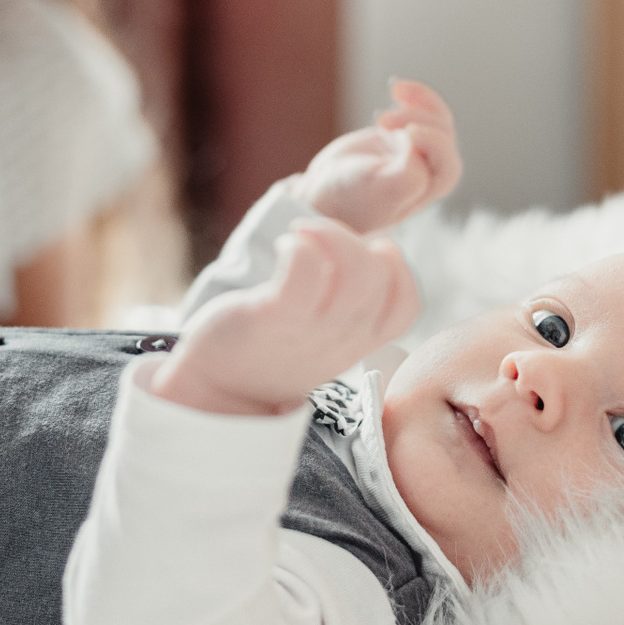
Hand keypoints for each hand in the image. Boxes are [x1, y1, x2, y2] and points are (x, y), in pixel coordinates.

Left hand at [154, 217, 418, 415]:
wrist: (216, 391)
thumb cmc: (271, 349)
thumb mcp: (323, 335)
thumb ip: (350, 305)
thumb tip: (371, 252)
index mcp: (357, 341)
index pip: (407, 305)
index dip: (397, 268)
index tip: (363, 254)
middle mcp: (340, 337)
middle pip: (380, 277)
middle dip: (354, 239)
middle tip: (317, 236)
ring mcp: (308, 329)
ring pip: (352, 271)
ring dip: (328, 233)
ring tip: (299, 234)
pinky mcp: (272, 316)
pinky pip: (304, 269)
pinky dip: (299, 245)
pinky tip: (284, 246)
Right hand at [296, 78, 461, 233]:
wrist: (324, 191)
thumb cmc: (350, 197)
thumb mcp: (377, 191)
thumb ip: (407, 178)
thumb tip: (418, 149)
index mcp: (429, 188)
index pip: (447, 162)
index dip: (434, 143)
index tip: (408, 132)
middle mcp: (429, 170)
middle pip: (443, 135)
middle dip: (417, 119)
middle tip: (381, 119)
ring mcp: (417, 151)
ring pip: (436, 117)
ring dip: (419, 99)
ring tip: (394, 90)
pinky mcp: (403, 135)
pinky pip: (422, 110)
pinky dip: (414, 95)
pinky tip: (395, 88)